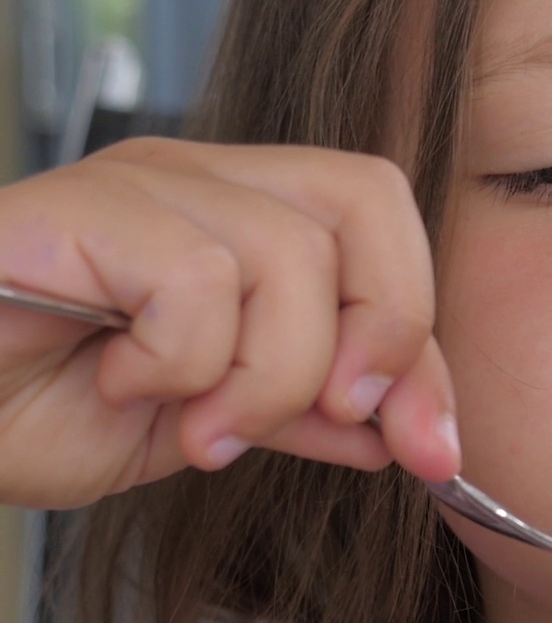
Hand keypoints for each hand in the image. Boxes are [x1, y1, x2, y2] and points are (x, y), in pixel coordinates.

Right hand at [0, 138, 458, 509]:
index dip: (420, 335)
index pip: (385, 225)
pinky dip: (180, 362)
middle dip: (378, 329)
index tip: (428, 444)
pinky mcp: (79, 208)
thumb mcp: (217, 422)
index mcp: (248, 213)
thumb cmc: (52, 406)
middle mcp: (203, 178)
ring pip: (286, 254)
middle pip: (366, 200)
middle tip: (328, 413)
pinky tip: (124, 381)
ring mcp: (140, 183)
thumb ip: (312, 412)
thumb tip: (412, 429)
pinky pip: (194, 278)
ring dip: (263, 376)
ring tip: (197, 422)